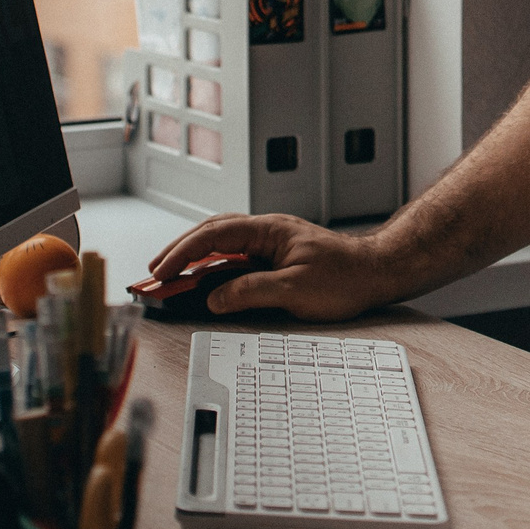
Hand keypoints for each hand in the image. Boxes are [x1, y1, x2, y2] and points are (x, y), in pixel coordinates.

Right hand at [146, 212, 397, 320]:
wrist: (378, 272)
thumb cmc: (345, 278)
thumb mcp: (295, 291)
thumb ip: (251, 292)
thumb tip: (213, 298)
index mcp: (268, 230)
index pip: (214, 236)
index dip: (182, 254)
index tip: (160, 273)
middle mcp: (266, 230)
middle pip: (211, 233)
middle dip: (178, 251)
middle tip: (152, 274)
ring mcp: (270, 241)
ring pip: (221, 241)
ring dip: (193, 256)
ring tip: (169, 275)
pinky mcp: (275, 255)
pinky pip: (235, 254)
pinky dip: (213, 263)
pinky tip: (203, 276)